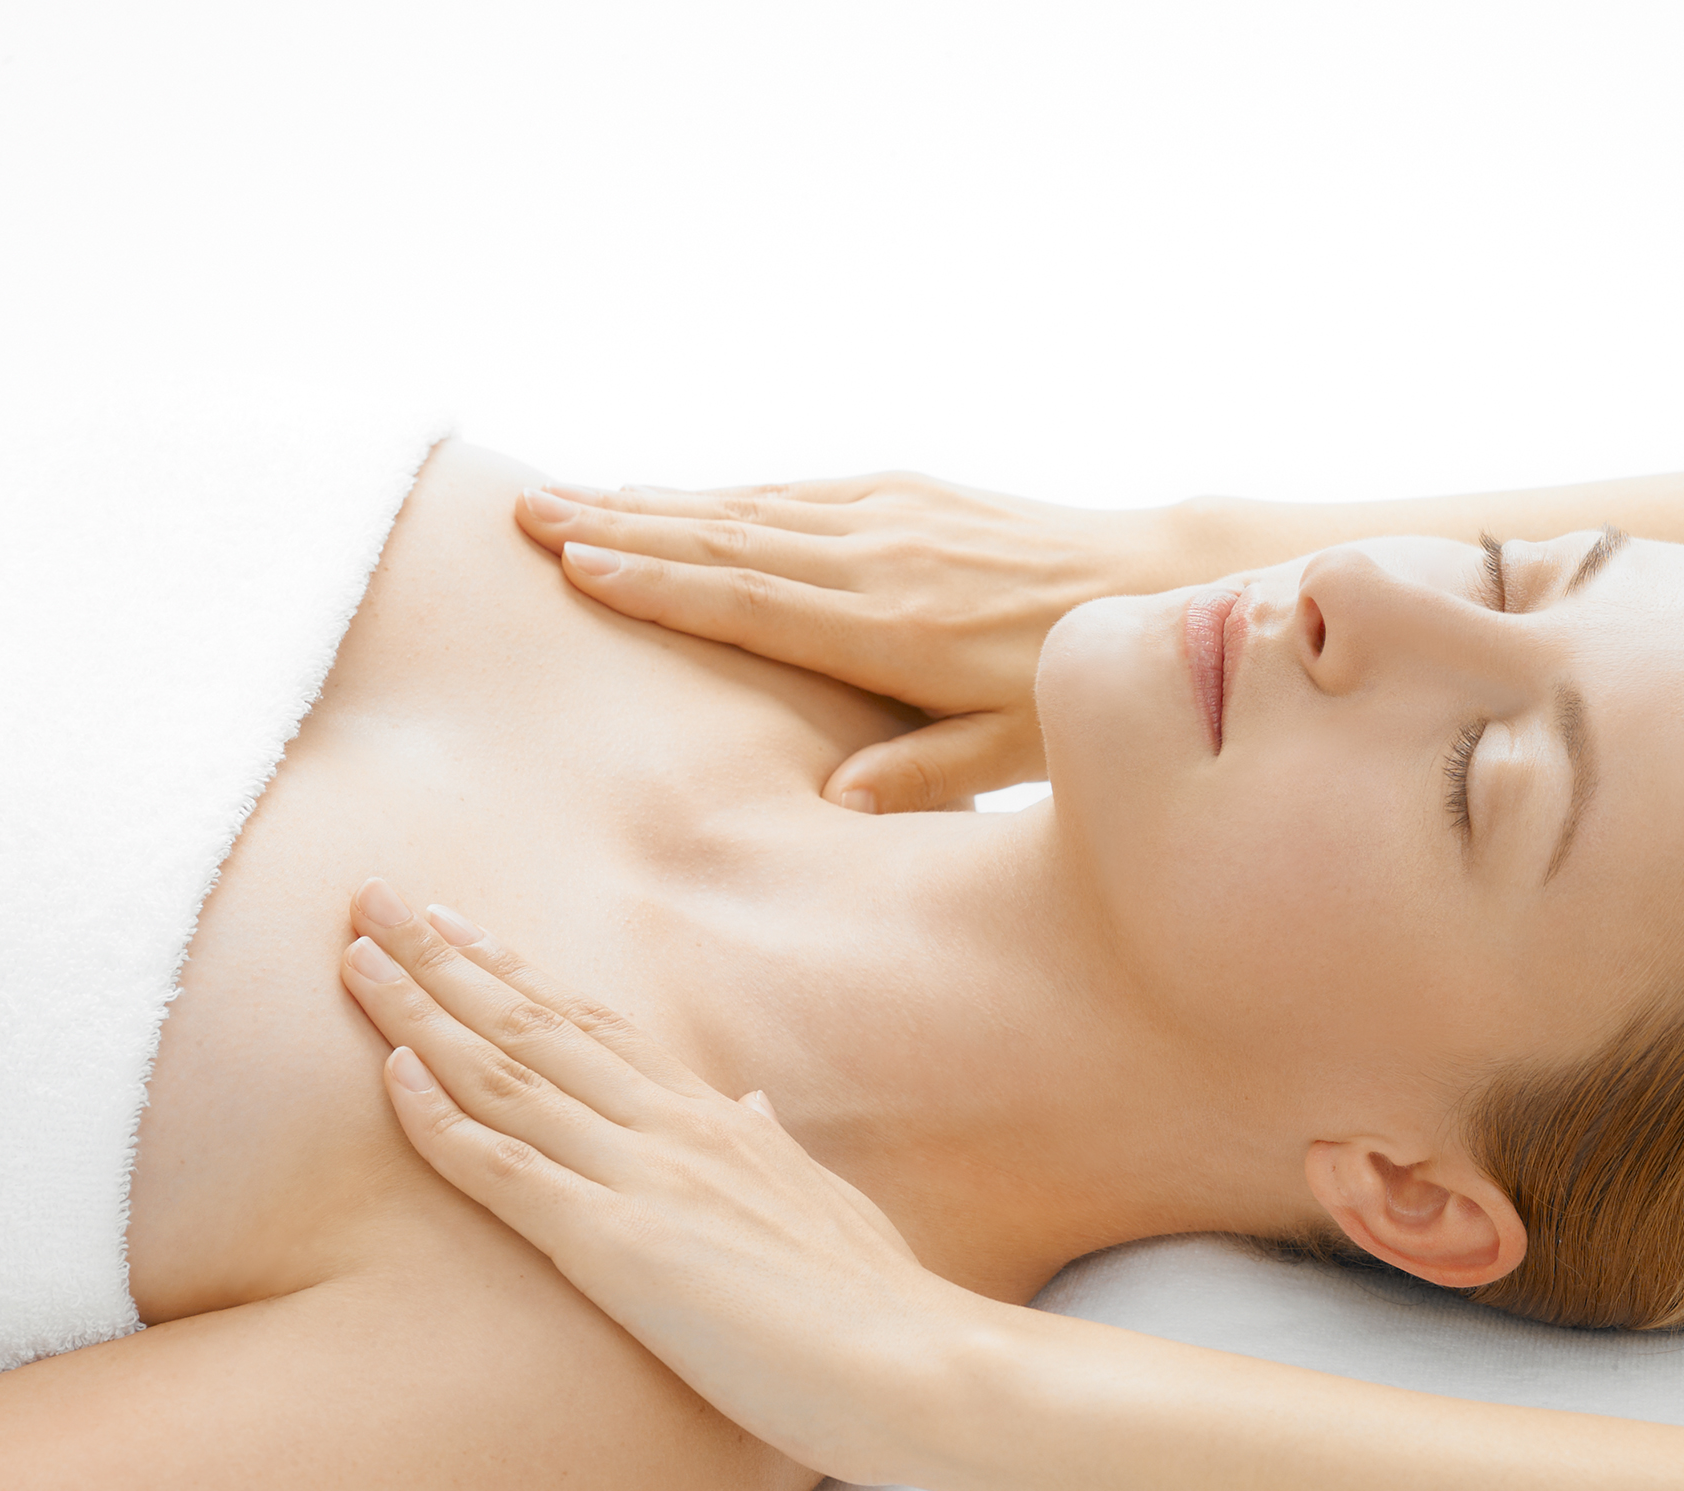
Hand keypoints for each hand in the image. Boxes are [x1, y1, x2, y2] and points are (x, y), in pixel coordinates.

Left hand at [336, 877, 985, 1483]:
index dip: (519, 974)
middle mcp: (674, 1126)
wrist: (918, 1365)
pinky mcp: (619, 1246)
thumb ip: (776, 1150)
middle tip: (376, 898)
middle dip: (447, 957)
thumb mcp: (826, 1204)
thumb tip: (751, 1105)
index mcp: (719, 1120)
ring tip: (355, 953)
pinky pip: (509, 1167)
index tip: (461, 929)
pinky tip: (388, 1072)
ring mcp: (644, 1177)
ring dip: (421, 1010)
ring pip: (506, 1072)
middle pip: (537, 1020)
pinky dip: (441, 1117)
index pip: (598, 1025)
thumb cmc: (879, 1308)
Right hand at [513, 473, 1208, 810]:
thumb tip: (838, 805)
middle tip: (526, 510)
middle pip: (731, 539)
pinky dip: (730, 495)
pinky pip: (801, 492)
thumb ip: (932, 775)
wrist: (1157, 575)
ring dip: (660, 501)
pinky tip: (685, 497)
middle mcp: (885, 557)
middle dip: (625, 523)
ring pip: (754, 507)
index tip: (576, 562)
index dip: (661, 583)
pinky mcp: (915, 495)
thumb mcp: (1020, 750)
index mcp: (898, 629)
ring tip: (573, 492)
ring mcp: (899, 515)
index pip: (754, 601)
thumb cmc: (1079, 683)